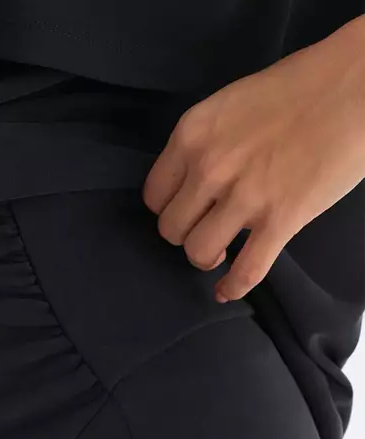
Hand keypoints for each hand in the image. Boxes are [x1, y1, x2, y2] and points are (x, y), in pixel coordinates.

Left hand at [142, 15, 364, 301]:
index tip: (185, 209)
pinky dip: (232, 287)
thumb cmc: (302, 86)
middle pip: (170, 229)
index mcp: (192, 134)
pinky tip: (227, 291)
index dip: (169, 208)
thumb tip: (194, 180)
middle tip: (206, 228)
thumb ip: (207, 144)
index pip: (154, 195)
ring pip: (197, 253)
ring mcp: (243, 197)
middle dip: (186, 233)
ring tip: (222, 251)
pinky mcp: (279, 221)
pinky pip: (244, 272)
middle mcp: (209, 168)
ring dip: (206, 258)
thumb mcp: (232, 105)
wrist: (357, 86)